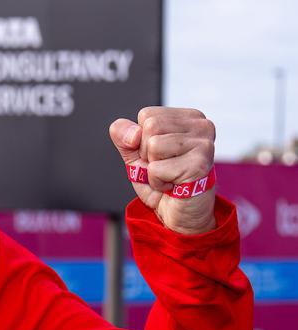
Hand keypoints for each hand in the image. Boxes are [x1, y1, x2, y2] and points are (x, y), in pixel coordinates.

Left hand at [108, 107, 215, 234]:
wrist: (181, 215)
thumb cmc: (163, 183)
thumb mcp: (136, 156)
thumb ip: (125, 137)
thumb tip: (132, 134)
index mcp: (189, 117)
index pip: (147, 115)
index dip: (142, 140)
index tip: (160, 156)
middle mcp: (201, 125)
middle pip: (150, 127)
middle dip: (147, 154)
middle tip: (165, 168)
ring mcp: (204, 144)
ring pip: (153, 146)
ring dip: (153, 169)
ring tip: (169, 177)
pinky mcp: (199, 164)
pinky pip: (156, 168)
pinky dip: (157, 182)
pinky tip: (173, 186)